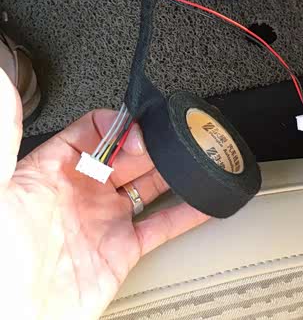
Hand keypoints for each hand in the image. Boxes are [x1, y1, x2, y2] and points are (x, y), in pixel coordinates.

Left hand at [0, 69, 208, 319]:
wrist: (10, 319)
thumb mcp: (0, 188)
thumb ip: (5, 136)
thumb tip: (3, 84)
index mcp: (54, 169)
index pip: (94, 130)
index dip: (120, 124)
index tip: (138, 129)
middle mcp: (83, 191)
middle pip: (128, 154)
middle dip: (154, 143)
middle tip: (178, 138)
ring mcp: (104, 219)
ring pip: (148, 184)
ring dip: (173, 171)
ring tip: (198, 157)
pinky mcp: (121, 251)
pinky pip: (160, 226)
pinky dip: (185, 214)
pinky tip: (204, 200)